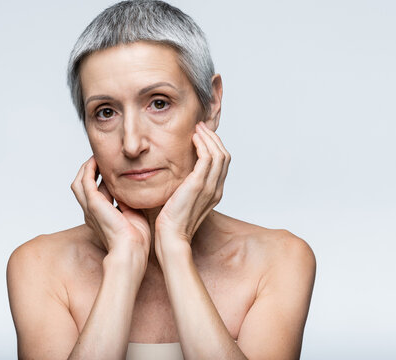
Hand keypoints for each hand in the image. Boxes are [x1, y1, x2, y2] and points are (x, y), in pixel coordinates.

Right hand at [71, 156, 150, 261]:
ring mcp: (90, 208)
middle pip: (81, 187)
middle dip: (88, 171)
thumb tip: (132, 188)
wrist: (131, 250)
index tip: (111, 170)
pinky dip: (89, 169)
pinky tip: (97, 160)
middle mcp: (91, 213)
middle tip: (99, 159)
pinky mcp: (93, 203)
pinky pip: (85, 180)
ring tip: (96, 157)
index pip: (95, 194)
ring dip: (86, 168)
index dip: (100, 180)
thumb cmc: (136, 239)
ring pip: (78, 183)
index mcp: (99, 217)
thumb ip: (129, 202)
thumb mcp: (133, 215)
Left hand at [155, 122, 230, 255]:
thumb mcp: (181, 201)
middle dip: (214, 139)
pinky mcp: (199, 185)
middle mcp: (216, 189)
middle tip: (201, 127)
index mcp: (214, 193)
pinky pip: (208, 158)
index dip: (214, 147)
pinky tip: (193, 138)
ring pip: (219, 154)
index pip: (222, 164)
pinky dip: (203, 144)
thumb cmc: (171, 223)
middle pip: (225, 156)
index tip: (201, 136)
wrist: (171, 237)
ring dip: (209, 138)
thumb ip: (184, 188)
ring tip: (197, 129)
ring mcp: (210, 187)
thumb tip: (177, 178)